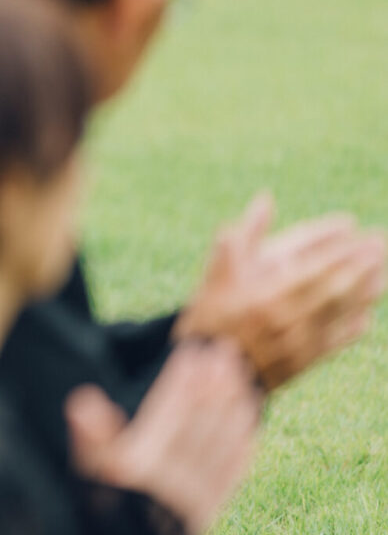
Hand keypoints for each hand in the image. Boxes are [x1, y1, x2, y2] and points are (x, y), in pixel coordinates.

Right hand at [67, 340, 259, 532]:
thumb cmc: (99, 505)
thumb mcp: (84, 470)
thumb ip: (89, 436)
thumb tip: (85, 400)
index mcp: (141, 461)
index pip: (168, 411)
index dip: (182, 380)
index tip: (194, 350)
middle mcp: (173, 476)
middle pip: (202, 421)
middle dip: (216, 384)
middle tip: (227, 350)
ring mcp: (196, 494)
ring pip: (223, 442)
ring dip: (235, 406)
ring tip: (242, 376)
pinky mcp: (208, 510)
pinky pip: (233, 472)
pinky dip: (244, 445)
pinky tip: (252, 425)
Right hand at [175, 194, 387, 388]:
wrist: (207, 376)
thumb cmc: (208, 321)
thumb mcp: (215, 275)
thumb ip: (240, 237)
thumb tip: (264, 200)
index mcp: (269, 294)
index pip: (317, 268)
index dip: (345, 252)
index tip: (366, 236)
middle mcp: (291, 318)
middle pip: (337, 288)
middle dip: (364, 267)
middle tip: (383, 246)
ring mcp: (301, 341)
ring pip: (342, 313)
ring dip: (367, 294)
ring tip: (384, 276)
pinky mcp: (303, 362)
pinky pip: (335, 342)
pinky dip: (352, 329)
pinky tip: (365, 318)